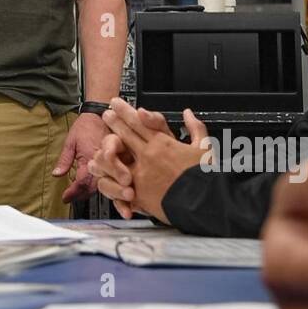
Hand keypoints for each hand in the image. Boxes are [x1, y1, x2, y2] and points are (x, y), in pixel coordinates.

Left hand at [54, 112, 107, 201]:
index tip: (65, 197)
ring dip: (91, 191)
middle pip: (93, 188)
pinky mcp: (117, 160)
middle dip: (81, 195)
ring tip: (80, 193)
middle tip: (71, 197)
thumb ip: (64, 160)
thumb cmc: (86, 125)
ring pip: (103, 185)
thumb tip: (57, 174)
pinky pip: (110, 177)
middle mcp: (102, 162)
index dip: (72, 193)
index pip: (81, 183)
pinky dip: (102, 184)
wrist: (100, 114)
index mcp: (89, 158)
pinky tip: (94, 184)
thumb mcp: (70, 142)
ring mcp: (110, 162)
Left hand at [94, 103, 206, 222]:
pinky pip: (119, 182)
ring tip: (102, 138)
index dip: (125, 111)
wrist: (205, 204)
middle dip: (114, 122)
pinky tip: (102, 167)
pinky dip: (109, 173)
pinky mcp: (139, 194)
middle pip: (125, 134)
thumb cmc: (206, 178)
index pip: (139, 122)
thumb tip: (189, 113)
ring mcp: (141, 175)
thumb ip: (195, 127)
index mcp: (163, 144)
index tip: (117, 104)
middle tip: (106, 114)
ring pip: (117, 156)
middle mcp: (149, 156)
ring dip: (107, 145)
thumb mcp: (205, 147)